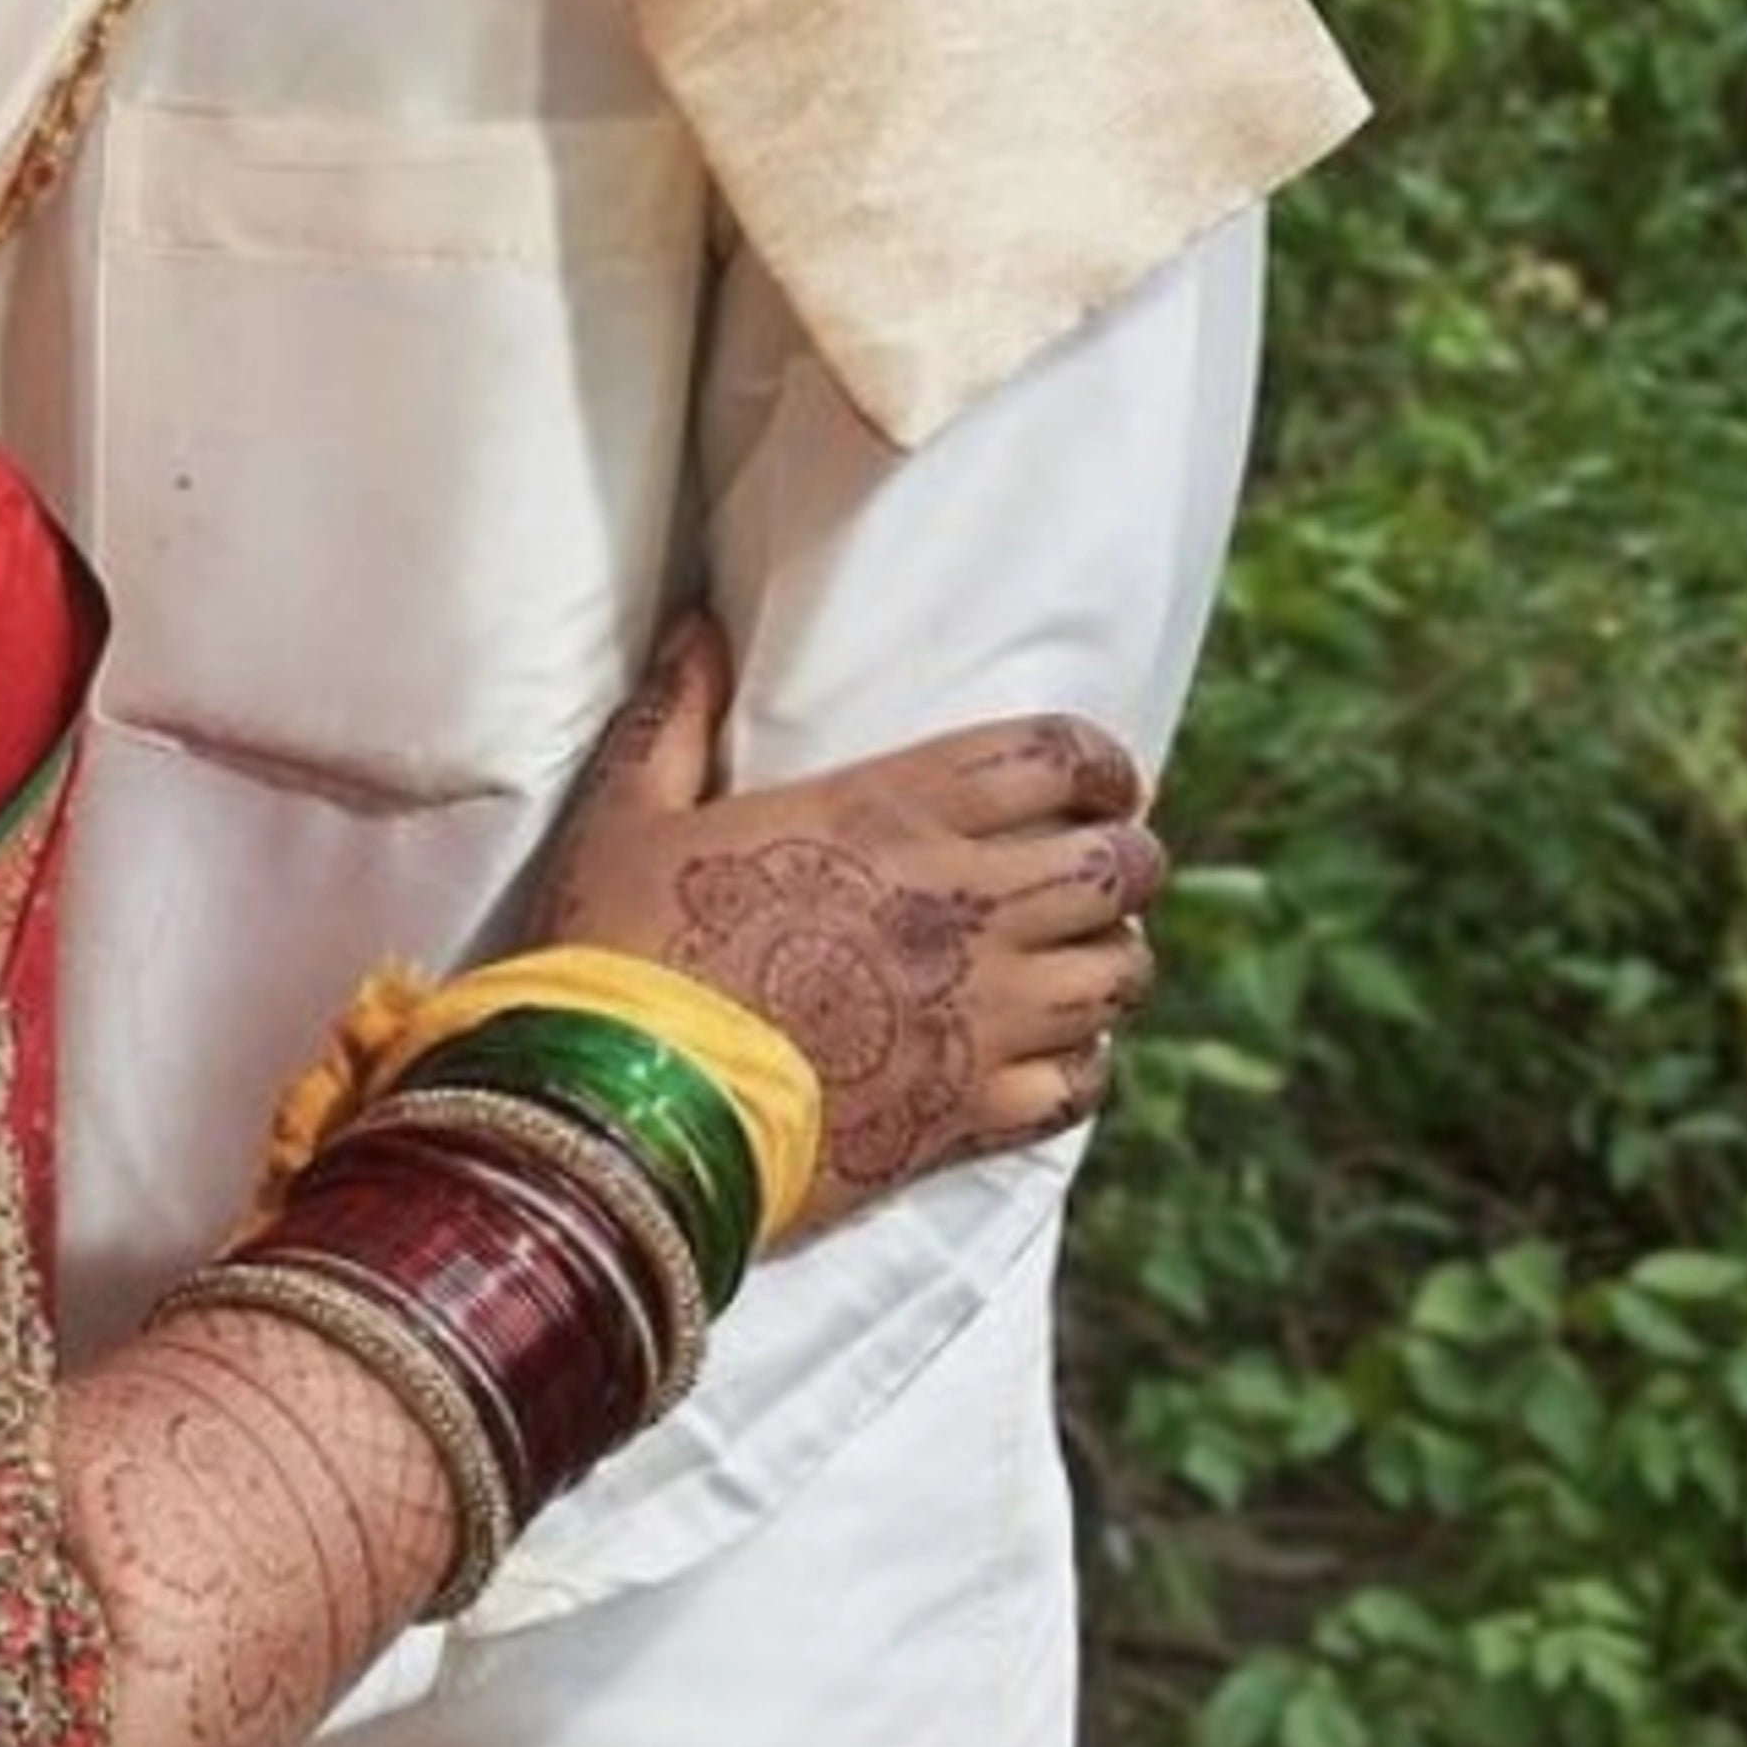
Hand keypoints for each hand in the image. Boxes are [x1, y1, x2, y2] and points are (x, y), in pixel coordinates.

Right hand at [507, 612, 1165, 1236]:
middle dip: (1127, 858)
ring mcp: (978, 1021)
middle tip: (1099, 862)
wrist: (628, 1117)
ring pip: (1120, 976)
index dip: (1099, 761)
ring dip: (1111, 957)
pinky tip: (1052, 1054)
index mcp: (886, 817)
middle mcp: (959, 910)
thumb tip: (695, 629)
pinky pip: (1082, 1082)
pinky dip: (1082, 1062)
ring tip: (1080, 955)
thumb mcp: (626, 813)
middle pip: (1117, 869)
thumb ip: (673, 715)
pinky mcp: (970, 1117)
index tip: (1102, 776)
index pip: (1050, 759)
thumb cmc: (619, 950)